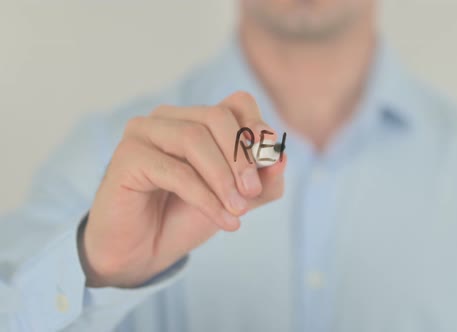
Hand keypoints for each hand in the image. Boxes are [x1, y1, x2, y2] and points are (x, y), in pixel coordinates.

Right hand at [79, 92, 286, 287]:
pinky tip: (224, 220)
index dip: (257, 126)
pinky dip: (205, 197)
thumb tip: (282, 158)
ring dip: (223, 178)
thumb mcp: (236, 199)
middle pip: (216, 117)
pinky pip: (175, 171)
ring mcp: (143, 133)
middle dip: (241, 156)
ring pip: (194, 139)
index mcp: (195, 119)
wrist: (142, 253)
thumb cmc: (185, 218)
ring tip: (239, 210)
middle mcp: (168, 118)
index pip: (236, 103)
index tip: (270, 157)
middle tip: (253, 192)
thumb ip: (262, 181)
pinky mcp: (126, 157)